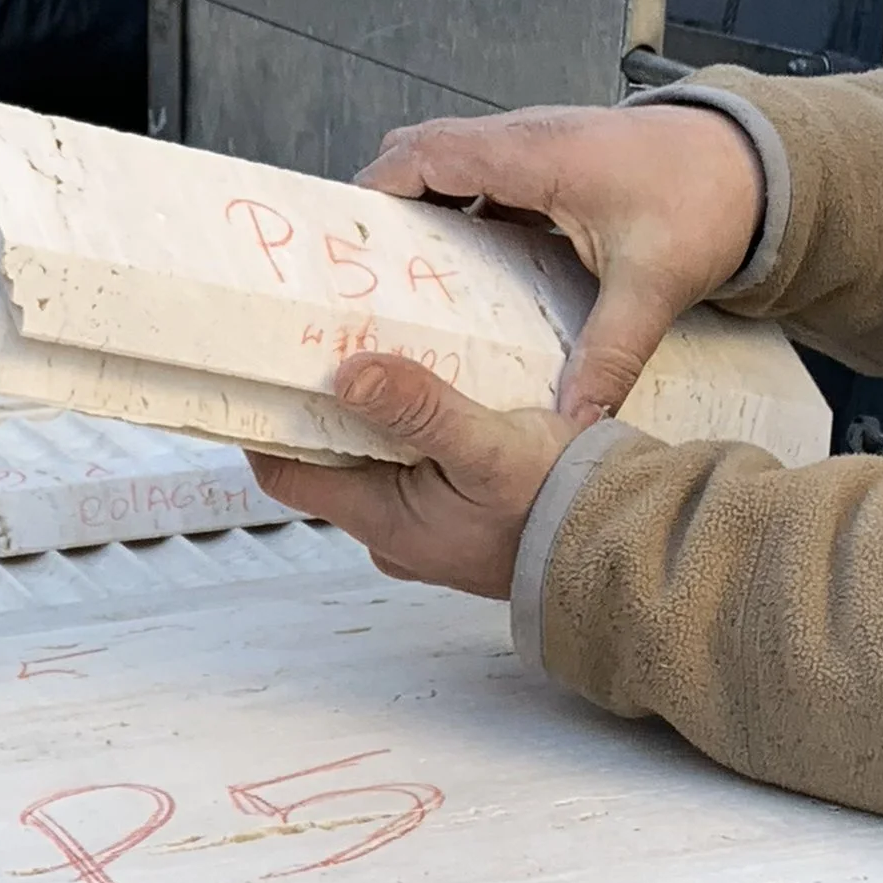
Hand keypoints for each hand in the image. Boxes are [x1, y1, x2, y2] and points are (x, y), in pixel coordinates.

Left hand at [248, 354, 573, 598]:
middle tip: (327, 340)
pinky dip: (411, 430)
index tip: (259, 368)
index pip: (287, 475)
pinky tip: (431, 388)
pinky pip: (414, 467)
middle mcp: (394, 533)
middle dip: (324, 408)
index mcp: (384, 521)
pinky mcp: (460, 515)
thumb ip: (419, 409)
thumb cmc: (561, 500)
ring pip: (374, 463)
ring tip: (379, 352)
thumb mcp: (488, 446)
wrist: (623, 542)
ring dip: (372, 416)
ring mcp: (427, 528)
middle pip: (328, 463)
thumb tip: (347, 374)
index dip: (265, 424)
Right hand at [360, 101, 761, 426]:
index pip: (425, 154)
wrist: (755, 163)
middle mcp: (525, 139)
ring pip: (448, 166)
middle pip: (420, 154)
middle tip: (357, 274)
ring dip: (420, 213)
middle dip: (383, 208)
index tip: (339, 242)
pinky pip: (481, 182)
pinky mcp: (550, 165)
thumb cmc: (706, 200)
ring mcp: (535, 147)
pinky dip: (458, 216)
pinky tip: (459, 277)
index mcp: (536, 154)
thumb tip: (575, 425)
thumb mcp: (655, 284)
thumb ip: (611, 356)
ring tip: (394, 283)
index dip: (373, 192)